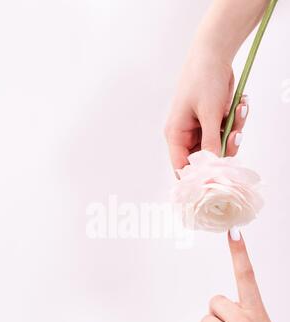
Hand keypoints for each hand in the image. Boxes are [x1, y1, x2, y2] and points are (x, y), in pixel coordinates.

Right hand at [165, 50, 248, 169]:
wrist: (214, 53)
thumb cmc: (202, 78)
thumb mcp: (208, 113)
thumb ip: (211, 142)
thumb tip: (212, 167)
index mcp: (176, 134)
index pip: (182, 166)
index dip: (198, 174)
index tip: (217, 172)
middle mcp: (187, 135)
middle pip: (205, 159)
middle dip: (224, 149)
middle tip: (235, 134)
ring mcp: (201, 129)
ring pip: (220, 146)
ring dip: (233, 132)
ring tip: (238, 110)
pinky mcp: (213, 122)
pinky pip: (227, 133)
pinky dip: (236, 121)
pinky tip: (238, 105)